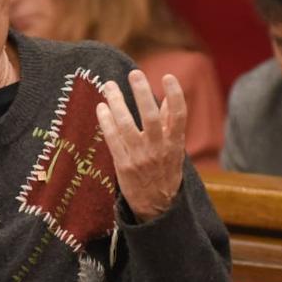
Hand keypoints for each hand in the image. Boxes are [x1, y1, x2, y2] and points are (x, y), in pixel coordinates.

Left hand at [96, 69, 186, 221]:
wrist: (156, 207)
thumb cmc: (165, 172)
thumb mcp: (175, 150)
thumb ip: (171, 124)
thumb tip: (169, 99)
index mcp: (174, 143)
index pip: (179, 115)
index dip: (175, 95)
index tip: (168, 76)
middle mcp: (158, 149)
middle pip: (150, 117)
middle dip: (142, 93)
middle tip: (134, 73)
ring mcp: (139, 157)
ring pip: (126, 125)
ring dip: (117, 103)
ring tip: (109, 86)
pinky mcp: (123, 166)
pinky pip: (112, 139)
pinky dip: (106, 122)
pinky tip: (101, 108)